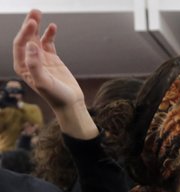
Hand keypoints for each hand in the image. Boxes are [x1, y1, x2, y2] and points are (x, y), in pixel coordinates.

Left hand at [13, 10, 95, 138]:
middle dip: (29, 24)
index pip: (20, 45)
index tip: (32, 23)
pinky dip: (49, 34)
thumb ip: (35, 64)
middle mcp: (29, 61)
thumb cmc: (55, 96)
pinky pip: (48, 43)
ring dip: (37, 26)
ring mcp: (40, 58)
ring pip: (36, 38)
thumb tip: (31, 45)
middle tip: (35, 12)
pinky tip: (52, 27)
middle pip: (26, 38)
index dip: (25, 33)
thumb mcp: (43, 82)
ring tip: (39, 13)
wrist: (70, 103)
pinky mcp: (52, 59)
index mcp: (22, 66)